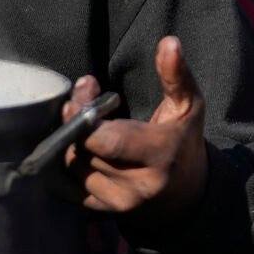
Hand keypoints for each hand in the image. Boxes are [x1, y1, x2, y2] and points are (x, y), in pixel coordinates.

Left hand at [63, 36, 207, 220]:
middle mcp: (136, 187)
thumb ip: (176, 75)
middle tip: (78, 96)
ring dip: (68, 138)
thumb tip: (169, 42)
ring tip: (80, 117)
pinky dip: (65, 159)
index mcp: (160, 158)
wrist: (185, 195)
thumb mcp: (188, 107)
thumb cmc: (183, 141)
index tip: (87, 88)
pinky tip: (75, 141)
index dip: (86, 115)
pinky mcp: (100, 211)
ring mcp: (116, 204)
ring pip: (72, 167)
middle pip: (84, 151)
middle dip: (74, 120)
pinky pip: (66, 184)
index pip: (107, 141)